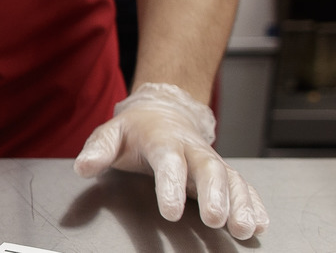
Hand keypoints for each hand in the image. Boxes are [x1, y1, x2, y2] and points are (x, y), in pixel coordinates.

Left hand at [73, 82, 268, 239]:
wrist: (163, 111)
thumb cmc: (135, 130)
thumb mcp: (110, 133)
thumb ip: (97, 150)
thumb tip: (82, 168)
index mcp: (161, 139)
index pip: (168, 161)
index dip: (170, 185)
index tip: (171, 211)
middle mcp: (191, 149)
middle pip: (209, 168)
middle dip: (215, 194)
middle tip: (216, 220)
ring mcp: (209, 159)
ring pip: (231, 178)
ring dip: (240, 203)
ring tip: (244, 229)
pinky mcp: (222, 172)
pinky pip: (243, 185)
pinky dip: (254, 203)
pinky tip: (259, 223)